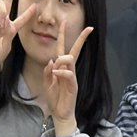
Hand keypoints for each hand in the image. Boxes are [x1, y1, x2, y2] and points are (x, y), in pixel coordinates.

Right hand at [0, 0, 36, 72]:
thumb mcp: (8, 44)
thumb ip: (10, 32)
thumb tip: (7, 22)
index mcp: (12, 28)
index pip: (22, 17)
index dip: (29, 11)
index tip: (36, 4)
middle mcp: (3, 21)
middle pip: (7, 1)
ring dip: (2, 12)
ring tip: (2, 24)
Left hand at [42, 20, 91, 136]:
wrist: (60, 113)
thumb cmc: (55, 98)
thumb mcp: (47, 83)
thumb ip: (48, 71)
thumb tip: (51, 61)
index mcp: (62, 68)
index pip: (64, 49)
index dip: (63, 36)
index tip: (64, 22)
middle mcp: (69, 70)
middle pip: (75, 50)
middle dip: (81, 39)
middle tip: (89, 29)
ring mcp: (72, 77)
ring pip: (70, 60)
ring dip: (62, 59)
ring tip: (55, 68)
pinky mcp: (73, 85)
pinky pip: (69, 74)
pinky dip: (61, 72)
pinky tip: (55, 74)